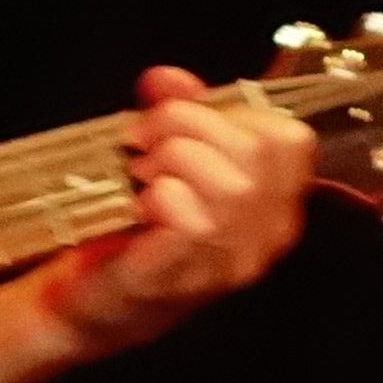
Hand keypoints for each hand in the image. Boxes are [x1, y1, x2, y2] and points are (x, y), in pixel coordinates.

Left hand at [38, 66, 318, 356]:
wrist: (94, 304)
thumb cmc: (139, 230)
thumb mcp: (170, 159)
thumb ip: (179, 112)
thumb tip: (168, 79)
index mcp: (275, 202)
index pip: (288, 139)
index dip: (232, 112)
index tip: (183, 117)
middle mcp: (267, 235)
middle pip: (256, 151)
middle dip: (187, 124)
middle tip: (143, 140)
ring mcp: (232, 262)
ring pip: (229, 184)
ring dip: (170, 160)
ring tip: (140, 174)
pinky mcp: (187, 278)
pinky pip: (192, 219)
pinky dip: (158, 196)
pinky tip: (138, 205)